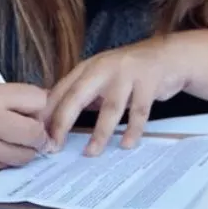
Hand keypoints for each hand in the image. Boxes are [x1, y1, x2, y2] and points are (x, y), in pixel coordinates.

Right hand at [0, 80, 49, 171]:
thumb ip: (13, 97)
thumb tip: (46, 105)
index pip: (39, 101)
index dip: (40, 104)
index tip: (33, 107)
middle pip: (37, 133)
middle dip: (39, 130)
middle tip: (30, 127)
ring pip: (26, 155)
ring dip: (27, 148)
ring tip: (14, 138)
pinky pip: (7, 166)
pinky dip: (9, 158)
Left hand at [44, 34, 199, 155]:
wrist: (169, 55)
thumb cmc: (131, 71)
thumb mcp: (102, 76)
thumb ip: (83, 94)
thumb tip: (55, 120)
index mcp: (88, 68)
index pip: (61, 91)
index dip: (48, 114)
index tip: (38, 136)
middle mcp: (104, 68)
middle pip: (77, 96)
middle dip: (63, 123)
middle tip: (53, 146)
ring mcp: (127, 74)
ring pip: (110, 108)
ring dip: (99, 133)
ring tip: (91, 153)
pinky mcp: (149, 82)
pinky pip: (139, 112)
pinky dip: (133, 130)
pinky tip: (126, 144)